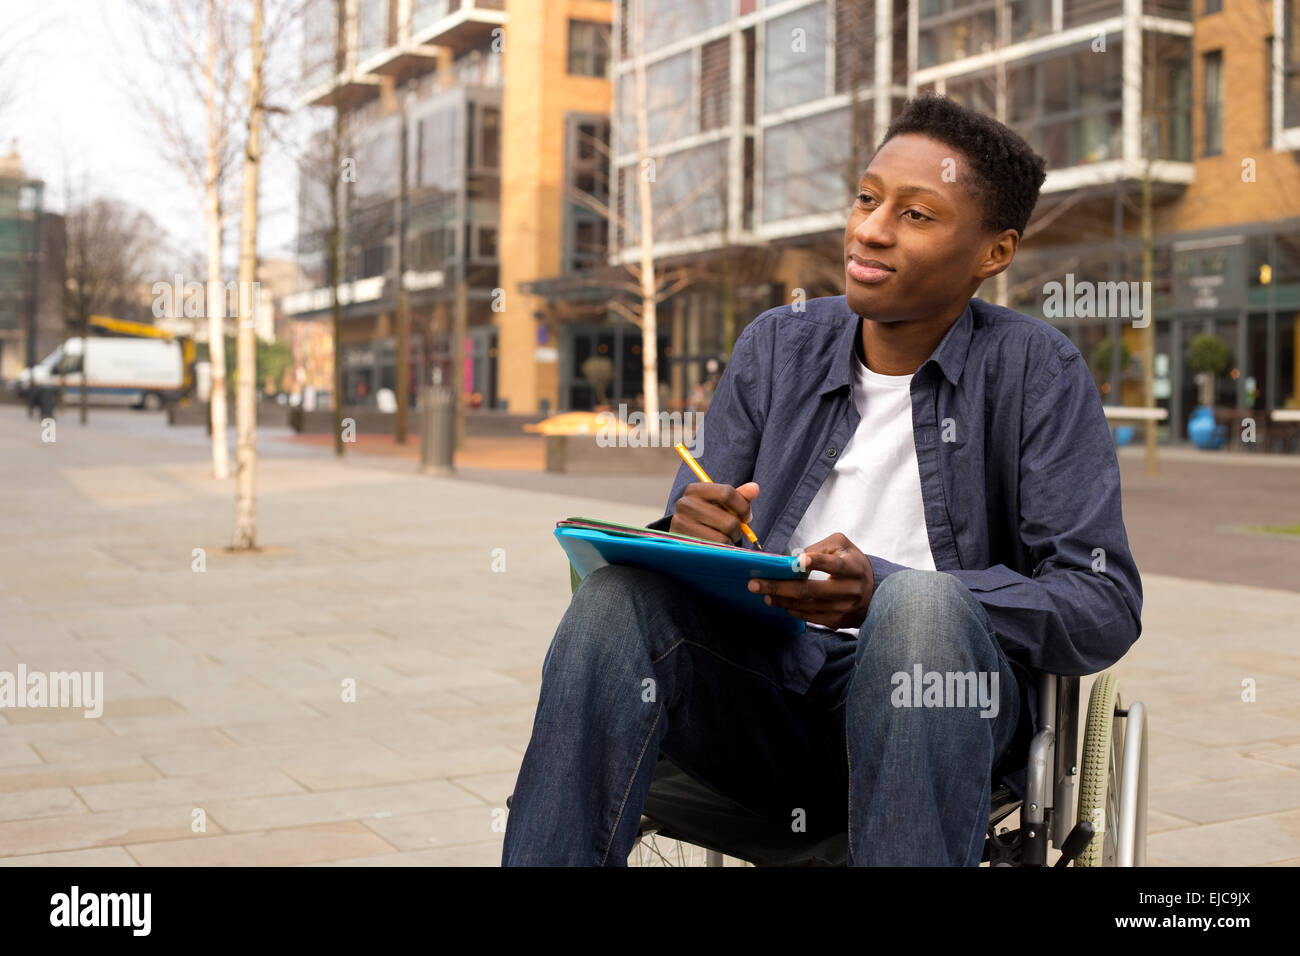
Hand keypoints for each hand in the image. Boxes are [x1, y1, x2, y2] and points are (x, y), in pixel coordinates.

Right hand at [669, 481, 758, 544]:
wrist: (681, 536)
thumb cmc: (706, 517)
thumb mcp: (720, 504)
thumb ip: (738, 496)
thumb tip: (754, 488)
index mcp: (694, 490)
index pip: (727, 493)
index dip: (743, 507)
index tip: (746, 517)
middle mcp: (685, 504)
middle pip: (729, 520)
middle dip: (737, 529)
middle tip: (734, 532)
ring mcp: (682, 525)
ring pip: (723, 538)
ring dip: (729, 541)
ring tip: (722, 539)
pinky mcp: (684, 543)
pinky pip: (714, 550)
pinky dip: (721, 550)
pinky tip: (715, 547)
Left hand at [747, 532, 875, 629]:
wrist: (874, 590)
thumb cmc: (851, 562)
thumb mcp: (842, 546)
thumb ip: (820, 547)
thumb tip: (794, 560)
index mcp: (853, 567)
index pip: (835, 565)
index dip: (818, 562)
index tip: (800, 560)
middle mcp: (851, 590)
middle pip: (812, 590)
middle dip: (780, 587)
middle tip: (755, 584)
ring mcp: (845, 608)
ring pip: (808, 606)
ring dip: (782, 600)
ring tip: (763, 593)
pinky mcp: (838, 621)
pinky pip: (811, 618)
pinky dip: (793, 610)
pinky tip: (780, 603)